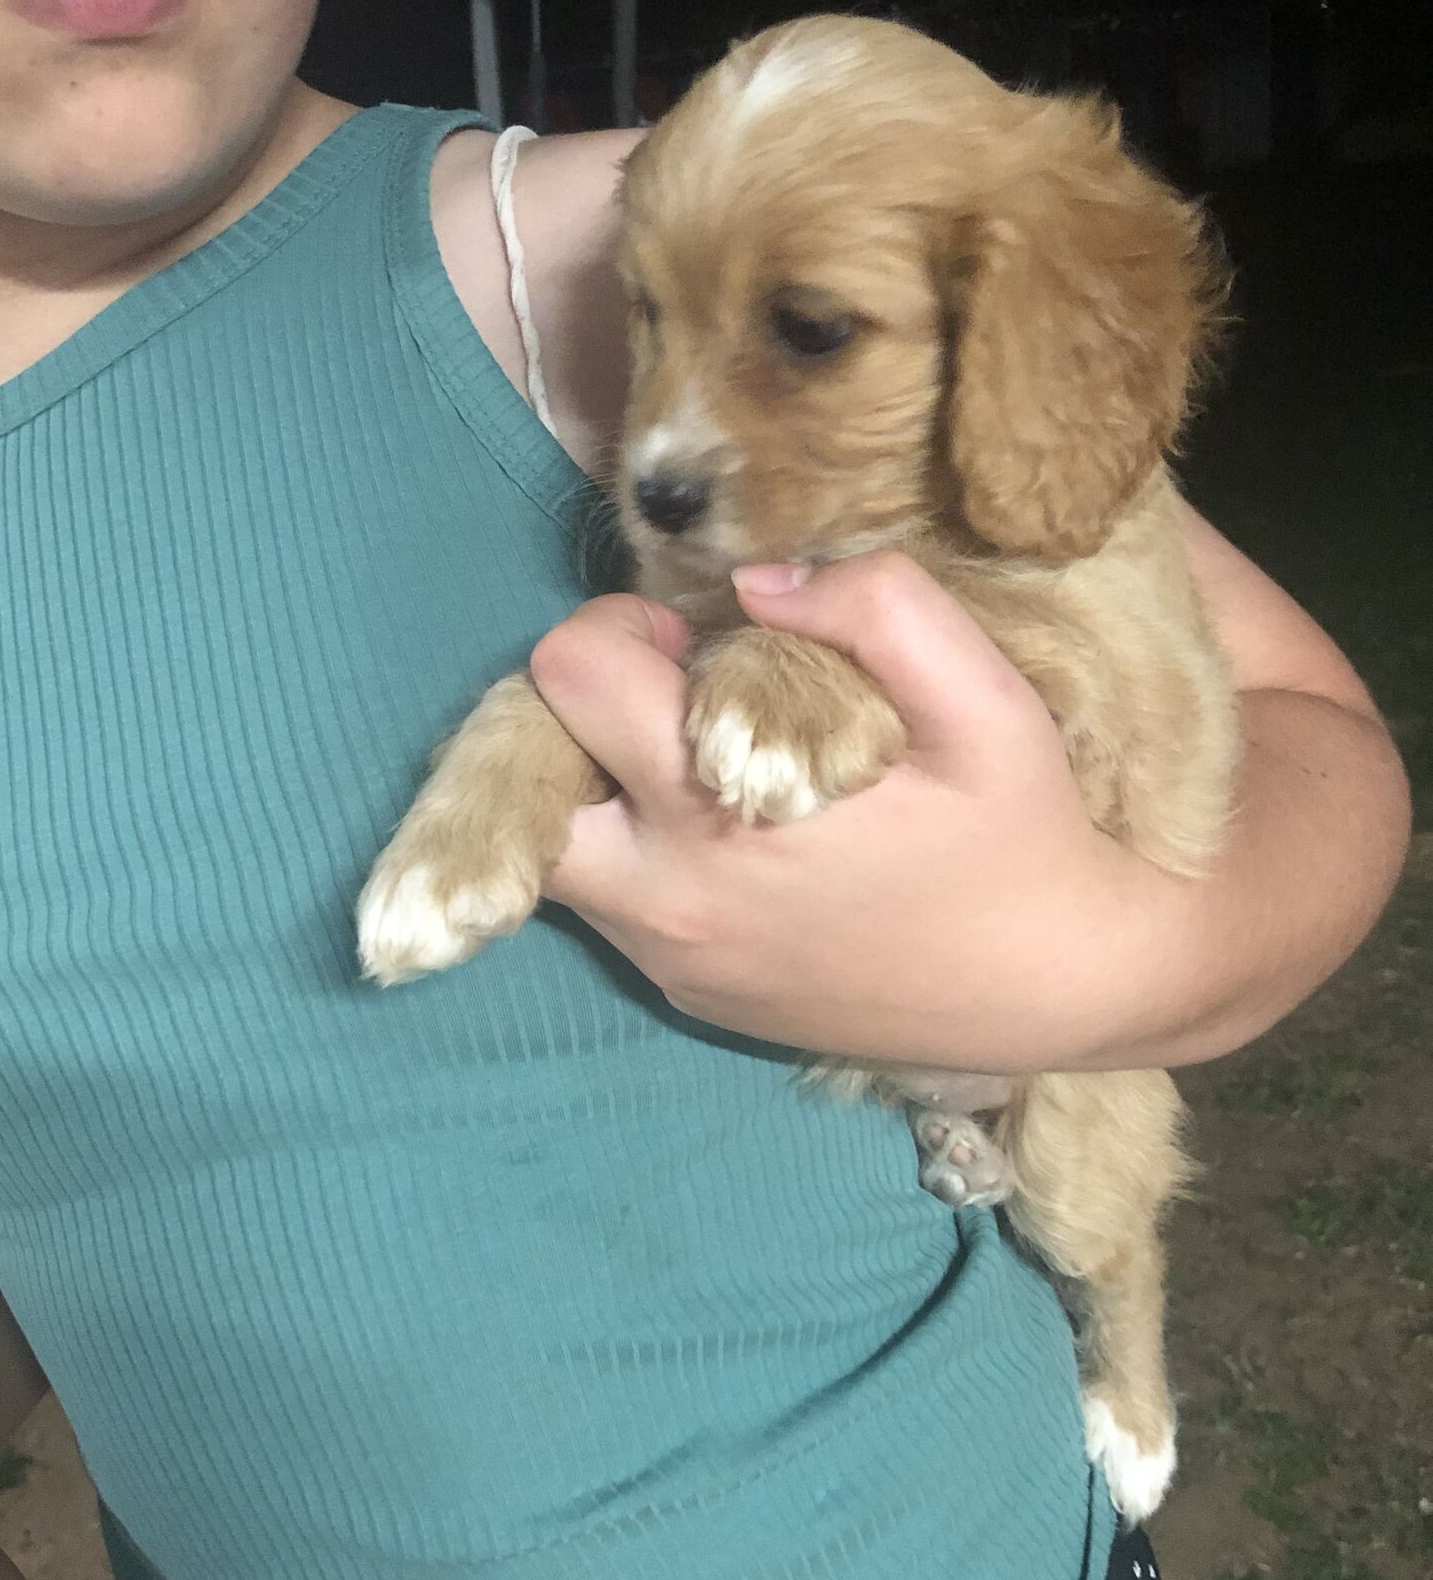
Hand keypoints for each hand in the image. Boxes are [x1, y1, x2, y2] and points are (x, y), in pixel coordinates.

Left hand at [528, 553, 1165, 1073]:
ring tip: (706, 765)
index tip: (693, 641)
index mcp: (715, 816)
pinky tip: (738, 838)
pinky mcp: (690, 997)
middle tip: (676, 704)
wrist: (1060, 992)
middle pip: (520, 781)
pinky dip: (642, 855)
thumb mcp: (984, 699)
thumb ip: (876, 608)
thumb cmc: (1024, 835)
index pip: (566, 679)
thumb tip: (756, 582)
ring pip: (555, 853)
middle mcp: (666, 902)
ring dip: (604, 788)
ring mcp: (671, 961)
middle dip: (577, 719)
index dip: (619, 630)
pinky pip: (614, 907)